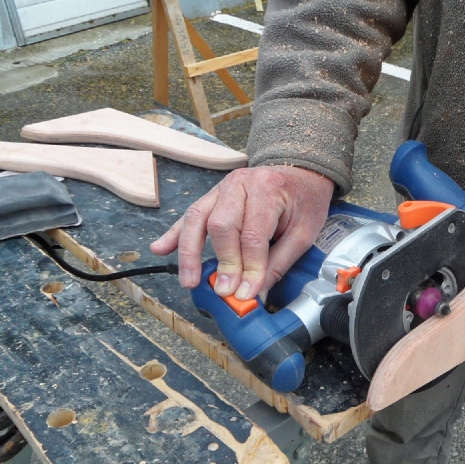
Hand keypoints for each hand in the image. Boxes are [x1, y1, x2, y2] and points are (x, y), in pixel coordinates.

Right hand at [150, 165, 334, 298]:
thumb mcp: (304, 232)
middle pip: (221, 225)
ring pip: (197, 218)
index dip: (248, 268)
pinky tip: (160, 249)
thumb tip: (256, 291)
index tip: (247, 293)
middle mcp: (240, 183)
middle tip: (224, 290)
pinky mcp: (212, 196)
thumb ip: (279, 262)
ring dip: (190, 253)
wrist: (301, 171)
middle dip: (222, 262)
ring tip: (190, 280)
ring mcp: (222, 187)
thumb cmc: (304, 200)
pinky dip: (174, 234)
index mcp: (268, 188)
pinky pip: (190, 215)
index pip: (253, 235)